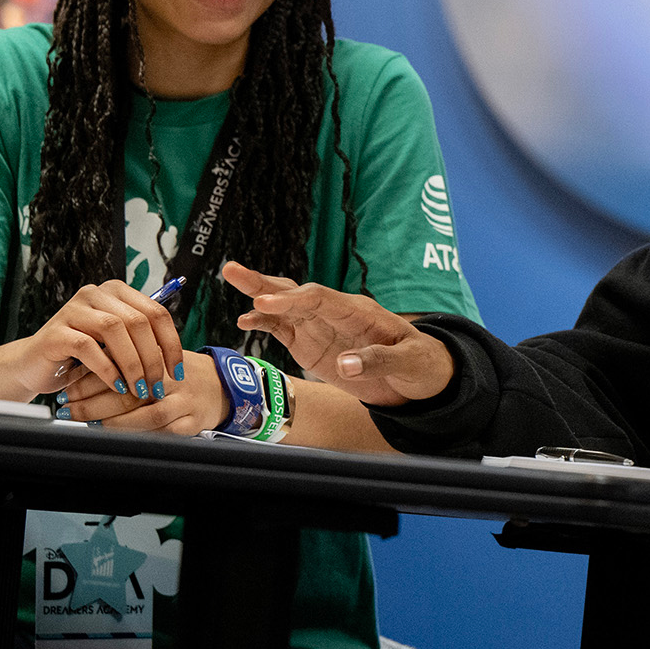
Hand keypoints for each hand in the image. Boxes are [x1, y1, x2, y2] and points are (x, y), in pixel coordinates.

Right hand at [23, 280, 185, 403]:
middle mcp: (96, 294)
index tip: (177, 371)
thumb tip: (173, 364)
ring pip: (114, 329)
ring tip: (138, 389)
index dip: (171, 343)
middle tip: (156, 386)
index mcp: (116, 293)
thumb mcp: (115, 348)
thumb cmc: (79, 359)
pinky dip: (107, 369)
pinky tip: (116, 386)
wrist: (35, 366)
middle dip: (152, 358)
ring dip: (132, 363)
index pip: (156, 312)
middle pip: (138, 320)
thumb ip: (139, 344)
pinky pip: (88, 346)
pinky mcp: (57, 331)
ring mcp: (74, 309)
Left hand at [60, 349, 226, 433]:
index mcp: (161, 356)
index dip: (91, 378)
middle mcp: (173, 379)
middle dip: (93, 403)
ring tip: (87, 422)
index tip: (68, 386)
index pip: (122, 363)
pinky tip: (114, 435)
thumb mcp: (154, 356)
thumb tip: (79, 365)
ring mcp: (184, 403)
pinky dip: (136, 435)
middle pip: (130, 392)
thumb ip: (124, 357)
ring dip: (112, 422)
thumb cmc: (177, 371)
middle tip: (69, 408)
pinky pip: (161, 434)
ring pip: (146, 416)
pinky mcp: (191, 424)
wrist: (219, 385)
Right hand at [223, 262, 454, 406]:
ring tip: (230, 278)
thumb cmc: (419, 364)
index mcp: (359, 312)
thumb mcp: (408, 363)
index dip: (292, 300)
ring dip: (258, 294)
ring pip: (285, 306)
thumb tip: (344, 365)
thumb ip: (376, 361)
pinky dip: (264, 324)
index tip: (264, 304)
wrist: (418, 378)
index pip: (320, 299)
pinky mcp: (313, 343)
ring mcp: (321, 327)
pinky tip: (244, 323)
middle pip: (296, 293)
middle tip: (232, 270)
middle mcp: (335, 313)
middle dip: (264, 282)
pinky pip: (284, 330)